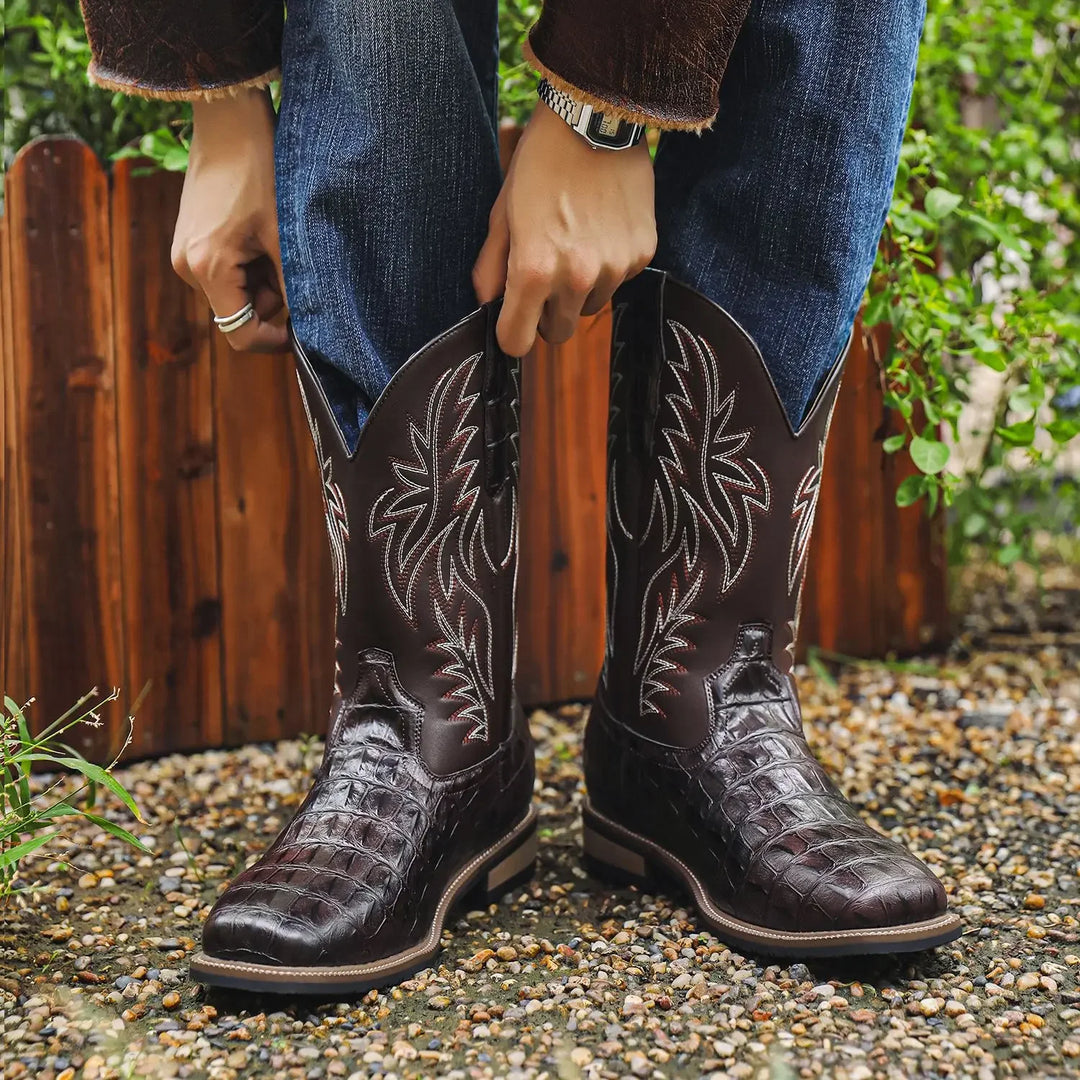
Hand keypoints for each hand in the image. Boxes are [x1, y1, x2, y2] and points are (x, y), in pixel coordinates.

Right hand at [171, 88, 288, 351]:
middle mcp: (186, 267)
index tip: (300, 331)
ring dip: (261, 280)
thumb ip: (293, 289)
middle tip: (288, 260)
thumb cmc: (259, 171)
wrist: (229, 120)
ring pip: (234, 292)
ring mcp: (184, 253)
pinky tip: (258, 232)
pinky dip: (249, 264)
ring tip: (273, 239)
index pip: (239, 334)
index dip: (272, 340)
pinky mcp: (189, 241)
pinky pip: (225, 271)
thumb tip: (308, 330)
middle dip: (269, 299)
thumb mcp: (285, 237)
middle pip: (238, 312)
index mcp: (207, 269)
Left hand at [473, 102, 656, 356]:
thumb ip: (491, 267)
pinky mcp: (641, 254)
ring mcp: (613, 268)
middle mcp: (576, 278)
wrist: (597, 117)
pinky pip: (618, 281)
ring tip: (576, 242)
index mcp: (533, 270)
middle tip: (544, 277)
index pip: (517, 342)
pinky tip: (602, 227)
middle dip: (547, 314)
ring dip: (579, 289)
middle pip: (558, 332)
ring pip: (589, 307)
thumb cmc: (540, 164)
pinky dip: (608, 265)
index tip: (512, 320)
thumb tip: (487, 303)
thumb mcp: (503, 213)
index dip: (511, 334)